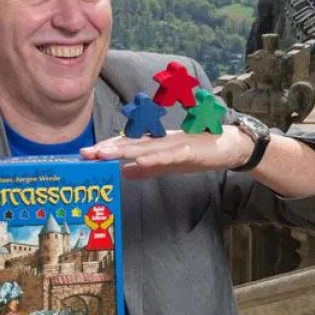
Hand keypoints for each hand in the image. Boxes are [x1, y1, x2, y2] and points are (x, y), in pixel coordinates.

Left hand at [80, 128, 252, 178]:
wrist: (230, 146)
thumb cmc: (200, 153)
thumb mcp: (169, 164)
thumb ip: (147, 169)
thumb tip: (124, 173)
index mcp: (157, 144)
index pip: (128, 146)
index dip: (107, 150)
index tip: (86, 155)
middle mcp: (162, 141)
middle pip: (130, 145)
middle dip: (107, 149)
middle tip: (85, 153)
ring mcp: (175, 145)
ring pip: (145, 148)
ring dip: (124, 151)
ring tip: (104, 155)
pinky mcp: (190, 151)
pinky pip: (170, 155)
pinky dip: (155, 158)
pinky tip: (141, 161)